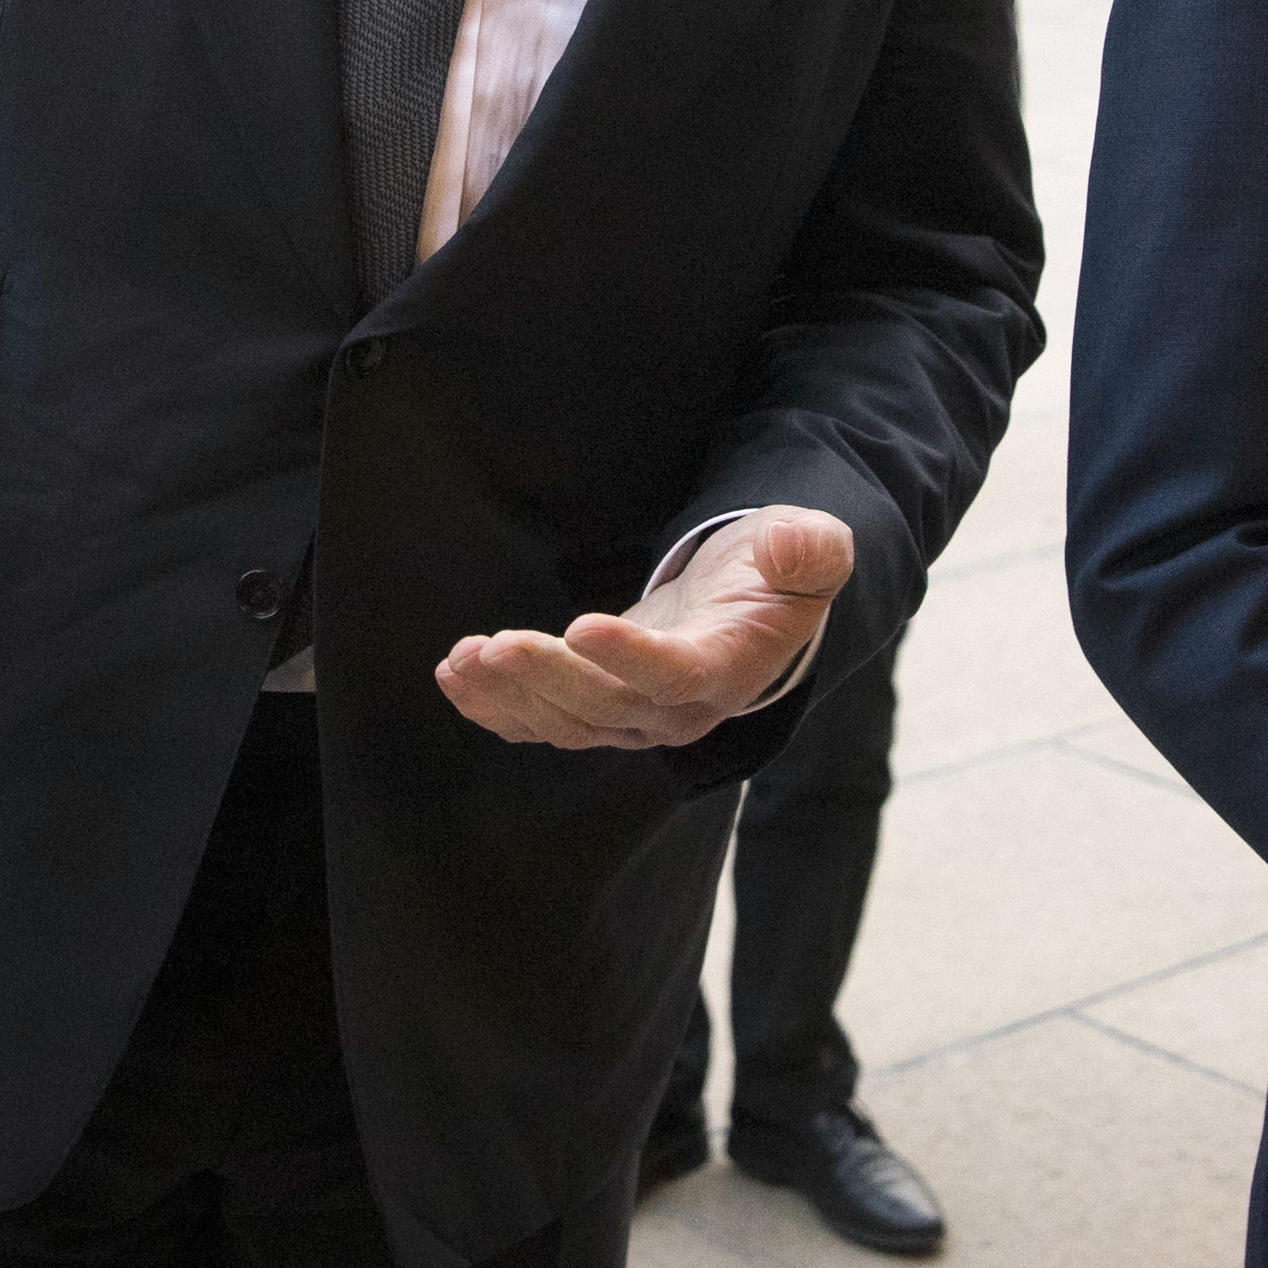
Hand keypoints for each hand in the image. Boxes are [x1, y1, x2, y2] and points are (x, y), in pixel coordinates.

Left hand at [435, 505, 851, 750]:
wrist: (754, 608)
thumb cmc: (777, 572)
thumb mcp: (811, 548)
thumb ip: (811, 549)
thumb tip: (790, 545)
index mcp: (727, 668)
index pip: (675, 675)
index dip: (628, 658)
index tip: (580, 625)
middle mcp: (677, 710)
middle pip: (606, 707)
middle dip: (546, 678)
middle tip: (496, 646)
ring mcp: (633, 717)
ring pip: (566, 721)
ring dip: (510, 694)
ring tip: (463, 659)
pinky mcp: (597, 709)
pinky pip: (542, 723)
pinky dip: (496, 708)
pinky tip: (456, 678)